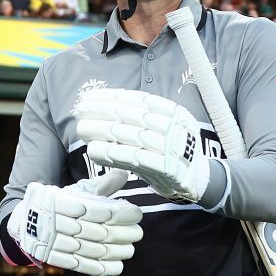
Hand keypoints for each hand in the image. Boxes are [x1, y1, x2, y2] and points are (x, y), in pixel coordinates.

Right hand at [10, 178, 142, 275]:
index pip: (95, 209)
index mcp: (59, 201)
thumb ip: (100, 185)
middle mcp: (54, 221)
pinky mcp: (53, 258)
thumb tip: (124, 173)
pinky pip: (80, 265)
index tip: (137, 213)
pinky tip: (118, 266)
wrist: (24, 222)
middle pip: (95, 231)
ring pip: (90, 249)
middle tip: (138, 232)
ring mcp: (52, 241)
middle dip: (122, 233)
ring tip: (131, 248)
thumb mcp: (75, 191)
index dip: (119, 213)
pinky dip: (101, 267)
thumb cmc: (58, 203)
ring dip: (115, 251)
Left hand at [74, 87, 210, 203]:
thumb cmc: (169, 150)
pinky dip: (112, 153)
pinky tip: (94, 150)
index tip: (88, 97)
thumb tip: (100, 105)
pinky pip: (135, 159)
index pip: (139, 99)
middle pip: (133, 115)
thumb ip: (137, 117)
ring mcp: (173, 148)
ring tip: (81, 128)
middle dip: (103, 111)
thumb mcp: (161, 127)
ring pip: (132, 135)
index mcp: (174, 112)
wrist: (196, 179)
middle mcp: (176, 127)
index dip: (112, 96)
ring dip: (103, 130)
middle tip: (79, 110)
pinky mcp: (167, 169)